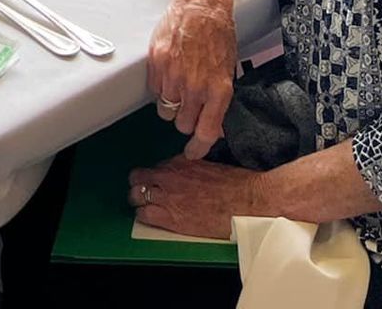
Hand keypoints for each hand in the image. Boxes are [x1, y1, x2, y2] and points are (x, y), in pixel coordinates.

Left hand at [128, 159, 265, 239]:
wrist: (246, 202)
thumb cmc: (234, 185)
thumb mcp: (207, 165)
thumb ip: (188, 167)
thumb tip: (182, 170)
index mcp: (179, 162)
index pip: (151, 167)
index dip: (151, 176)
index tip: (154, 181)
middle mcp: (169, 177)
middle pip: (137, 179)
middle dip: (139, 186)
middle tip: (144, 193)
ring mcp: (168, 197)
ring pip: (136, 197)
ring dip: (139, 201)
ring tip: (145, 206)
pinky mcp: (172, 218)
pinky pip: (144, 216)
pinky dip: (145, 216)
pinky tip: (152, 218)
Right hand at [146, 0, 237, 159]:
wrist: (202, 5)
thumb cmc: (219, 35)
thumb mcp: (228, 70)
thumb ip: (220, 99)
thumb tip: (214, 125)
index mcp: (218, 91)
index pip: (206, 132)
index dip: (198, 147)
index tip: (192, 152)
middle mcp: (195, 87)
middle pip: (182, 123)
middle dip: (185, 119)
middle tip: (189, 106)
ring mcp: (173, 75)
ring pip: (165, 109)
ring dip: (171, 103)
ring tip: (179, 85)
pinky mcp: (157, 63)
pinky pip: (155, 90)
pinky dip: (161, 86)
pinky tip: (170, 71)